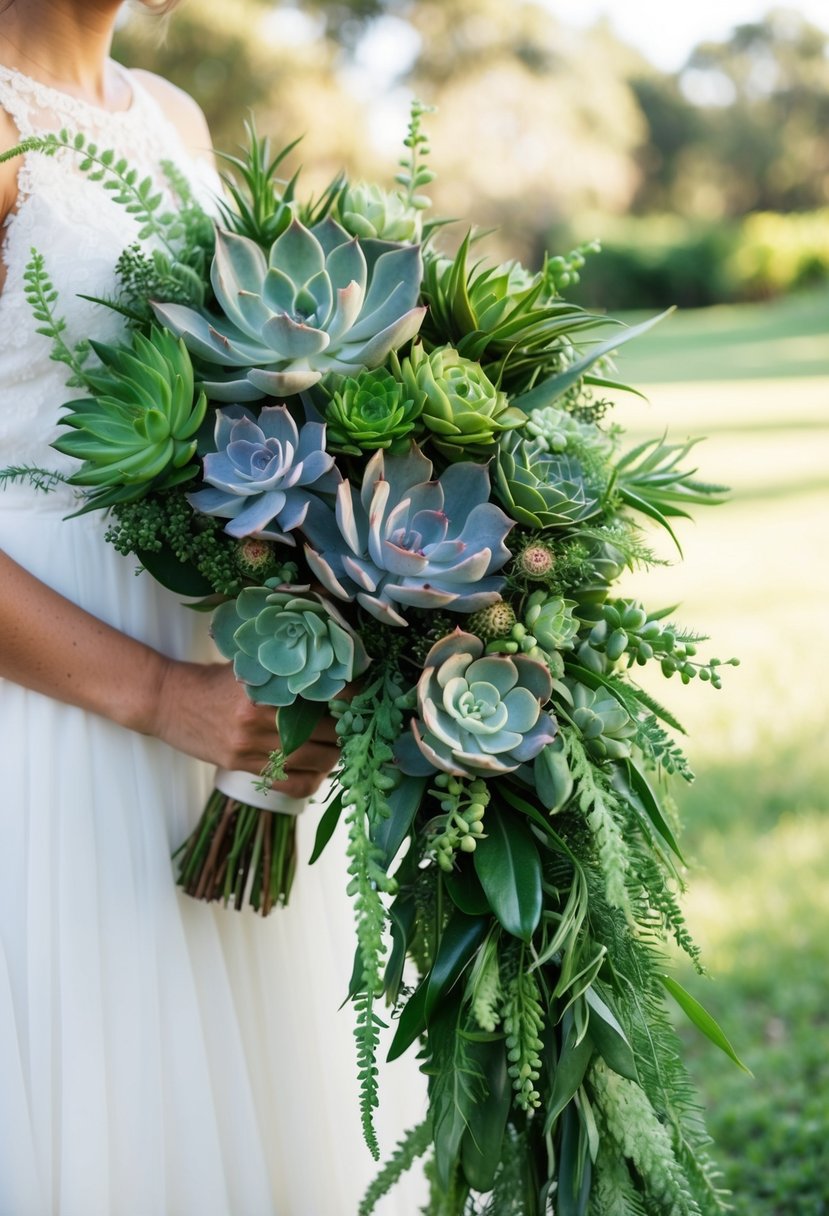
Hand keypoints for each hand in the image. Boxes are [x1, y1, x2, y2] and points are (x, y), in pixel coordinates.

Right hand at [150, 660, 339, 797]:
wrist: (166, 700)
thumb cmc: (212, 680)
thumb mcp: (248, 667)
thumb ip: (284, 674)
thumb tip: (332, 674)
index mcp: (265, 685)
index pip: (323, 694)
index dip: (350, 697)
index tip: (364, 697)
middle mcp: (259, 717)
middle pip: (324, 731)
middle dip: (347, 731)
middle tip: (357, 726)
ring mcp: (250, 745)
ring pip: (312, 760)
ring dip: (334, 757)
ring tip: (340, 748)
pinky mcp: (241, 766)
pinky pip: (289, 784)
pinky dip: (310, 781)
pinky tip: (317, 773)